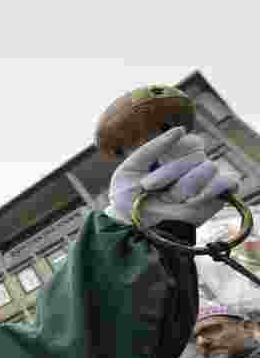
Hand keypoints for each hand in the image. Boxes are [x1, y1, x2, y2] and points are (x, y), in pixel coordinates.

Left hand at [107, 126, 238, 229]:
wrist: (132, 227)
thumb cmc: (128, 199)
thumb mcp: (130, 169)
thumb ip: (152, 148)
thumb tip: (181, 130)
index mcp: (176, 157)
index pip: (192, 142)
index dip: (176, 150)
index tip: (155, 163)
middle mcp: (194, 168)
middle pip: (196, 155)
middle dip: (169, 171)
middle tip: (149, 187)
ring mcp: (206, 182)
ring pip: (209, 167)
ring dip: (185, 184)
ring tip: (169, 199)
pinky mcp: (217, 198)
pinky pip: (229, 182)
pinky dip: (211, 189)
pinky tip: (190, 200)